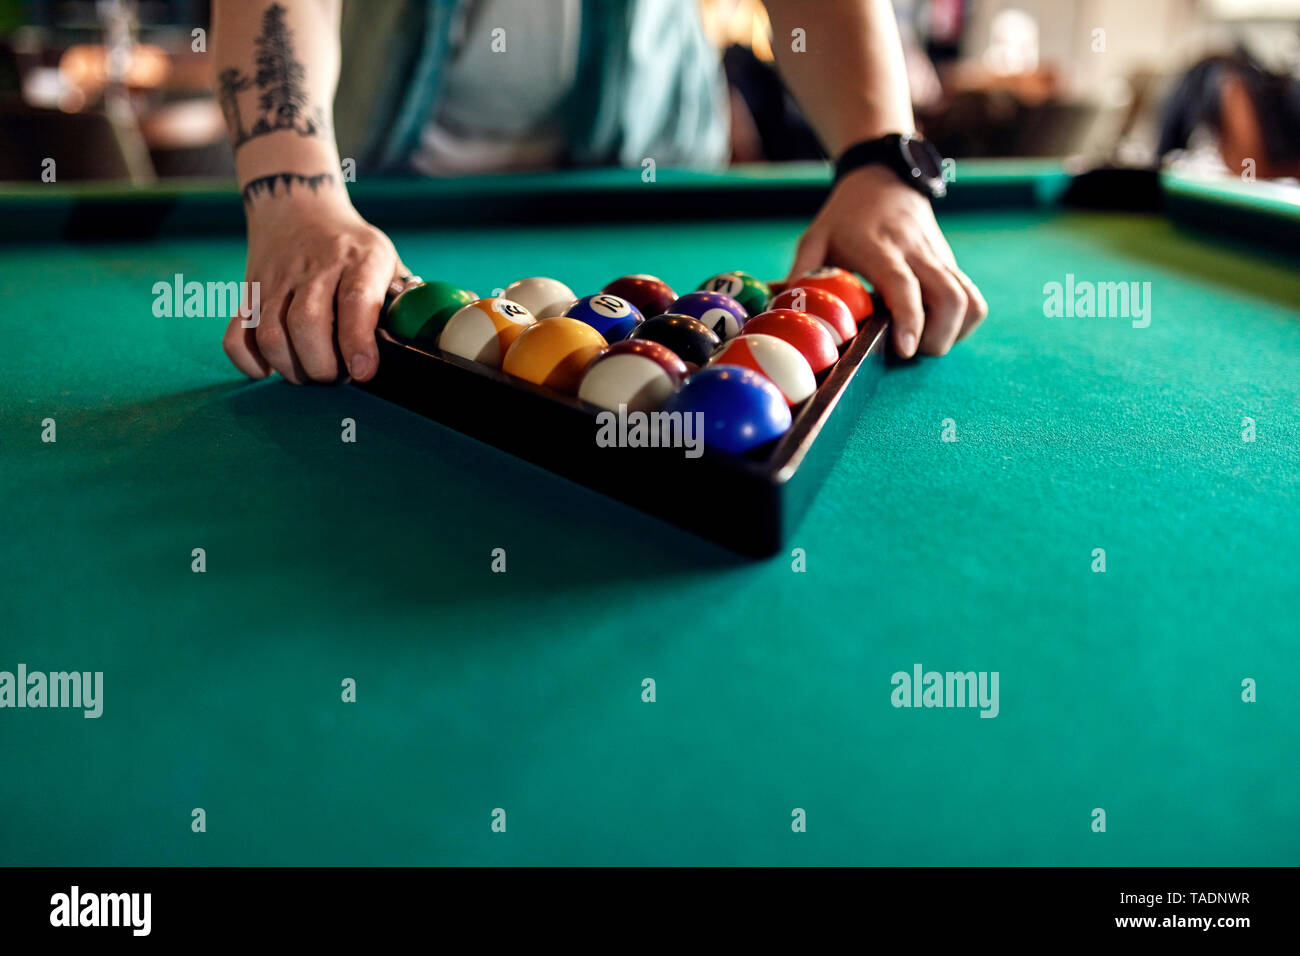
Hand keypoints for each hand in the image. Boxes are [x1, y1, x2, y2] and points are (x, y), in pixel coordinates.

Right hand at [223, 194, 411, 383]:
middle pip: (307, 323)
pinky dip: (249, 362)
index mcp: (358, 259)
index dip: (358, 342)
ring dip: (291, 368)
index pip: (356, 301)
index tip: (363, 371)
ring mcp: (277, 280)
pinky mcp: (249, 291)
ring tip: (310, 371)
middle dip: (323, 366)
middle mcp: (315, 267)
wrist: (297, 205)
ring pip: (270, 335)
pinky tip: (270, 368)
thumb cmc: (352, 247)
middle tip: (336, 375)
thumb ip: (403, 301)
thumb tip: (421, 344)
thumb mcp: (387, 260)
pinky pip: (236, 335)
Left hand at [787, 165, 986, 357]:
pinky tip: (939, 329)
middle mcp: (918, 253)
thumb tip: (785, 312)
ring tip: (925, 342)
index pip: (904, 285)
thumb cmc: (845, 216)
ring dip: (954, 333)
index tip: (905, 349)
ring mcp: (940, 258)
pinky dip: (963, 322)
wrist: (884, 178)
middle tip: (909, 351)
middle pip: (951, 299)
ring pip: (970, 301)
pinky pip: (973, 298)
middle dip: (937, 338)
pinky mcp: (951, 264)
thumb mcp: (815, 238)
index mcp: (881, 248)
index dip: (909, 318)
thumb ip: (802, 273)